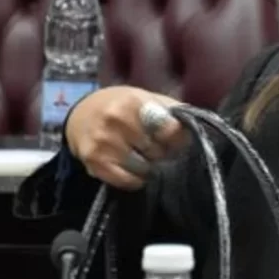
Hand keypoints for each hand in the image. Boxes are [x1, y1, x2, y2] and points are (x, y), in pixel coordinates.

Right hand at [65, 86, 186, 189]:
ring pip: (144, 168)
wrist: (82, 114)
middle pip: (158, 151)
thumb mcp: (148, 98)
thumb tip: (196, 127)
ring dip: (152, 168)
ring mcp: (103, 143)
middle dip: (165, 154)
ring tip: (148, 157)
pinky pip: (128, 181)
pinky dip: (137, 179)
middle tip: (162, 150)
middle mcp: (116, 121)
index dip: (179, 140)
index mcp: (133, 102)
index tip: (179, 141)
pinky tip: (136, 169)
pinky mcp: (94, 163)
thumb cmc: (124, 106)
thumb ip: (173, 111)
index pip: (169, 129)